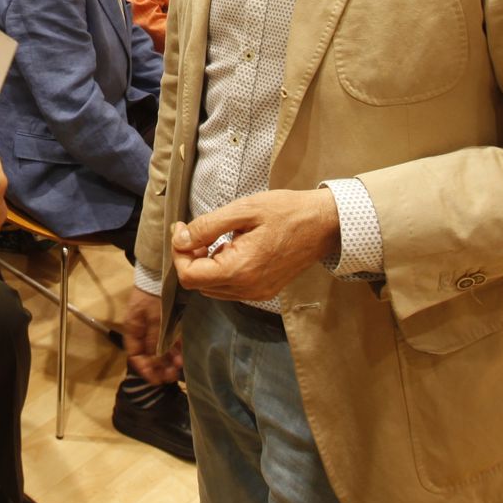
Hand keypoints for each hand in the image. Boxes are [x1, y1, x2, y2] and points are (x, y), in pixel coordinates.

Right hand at [124, 287, 181, 383]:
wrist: (160, 273)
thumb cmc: (153, 295)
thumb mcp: (153, 318)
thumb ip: (154, 339)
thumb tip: (156, 362)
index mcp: (133, 331)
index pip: (135, 356)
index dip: (145, 369)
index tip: (156, 380)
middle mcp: (142, 332)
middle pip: (148, 356)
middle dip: (158, 368)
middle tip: (170, 376)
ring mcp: (154, 328)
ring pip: (160, 350)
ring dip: (168, 361)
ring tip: (178, 368)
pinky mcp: (165, 323)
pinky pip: (169, 341)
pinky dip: (174, 350)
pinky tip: (181, 357)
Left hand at [171, 188, 338, 301]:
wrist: (324, 224)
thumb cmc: (286, 212)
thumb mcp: (243, 210)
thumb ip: (207, 226)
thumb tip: (180, 239)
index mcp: (240, 269)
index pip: (189, 276)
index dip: (178, 253)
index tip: (182, 229)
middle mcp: (247, 288)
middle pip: (198, 284)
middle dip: (189, 258)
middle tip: (194, 231)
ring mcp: (257, 292)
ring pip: (212, 288)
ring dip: (204, 265)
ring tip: (215, 238)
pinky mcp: (264, 290)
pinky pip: (230, 287)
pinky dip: (220, 270)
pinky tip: (231, 247)